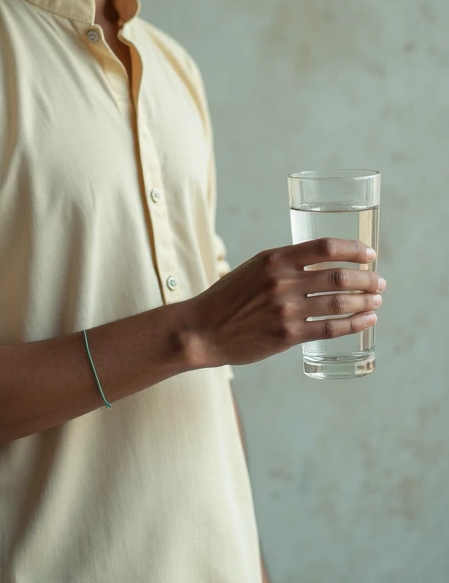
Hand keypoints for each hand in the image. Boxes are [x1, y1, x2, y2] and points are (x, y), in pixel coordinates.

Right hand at [188, 238, 384, 367]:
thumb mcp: (254, 269)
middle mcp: (282, 281)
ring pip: (339, 303)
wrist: (202, 330)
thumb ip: (285, 266)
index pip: (325, 247)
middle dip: (367, 279)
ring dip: (365, 301)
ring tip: (376, 302)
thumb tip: (324, 267)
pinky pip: (330, 329)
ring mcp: (286, 309)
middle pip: (339, 276)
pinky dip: (353, 324)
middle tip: (379, 282)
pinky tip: (366, 321)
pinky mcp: (288, 335)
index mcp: (274, 259)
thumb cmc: (229, 298)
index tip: (370, 254)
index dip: (353, 250)